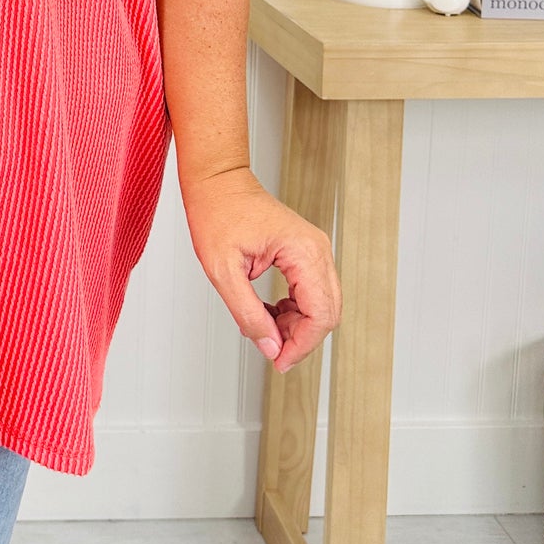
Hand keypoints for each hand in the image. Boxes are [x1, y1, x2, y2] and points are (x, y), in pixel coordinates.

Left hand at [179, 165, 340, 373]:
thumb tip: (270, 347)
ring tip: (262, 329)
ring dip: (295, 325)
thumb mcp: (222, 270)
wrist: (216, 181)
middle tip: (270, 351)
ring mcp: (314, 250)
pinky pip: (310, 292)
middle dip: (300, 338)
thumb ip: (247, 313)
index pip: (321, 314)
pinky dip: (292, 310)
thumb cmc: (217, 212)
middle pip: (327, 313)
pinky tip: (267, 313)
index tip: (279, 362)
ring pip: (321, 305)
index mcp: (304, 251)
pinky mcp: (304, 252)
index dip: (302, 346)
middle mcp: (317, 249)